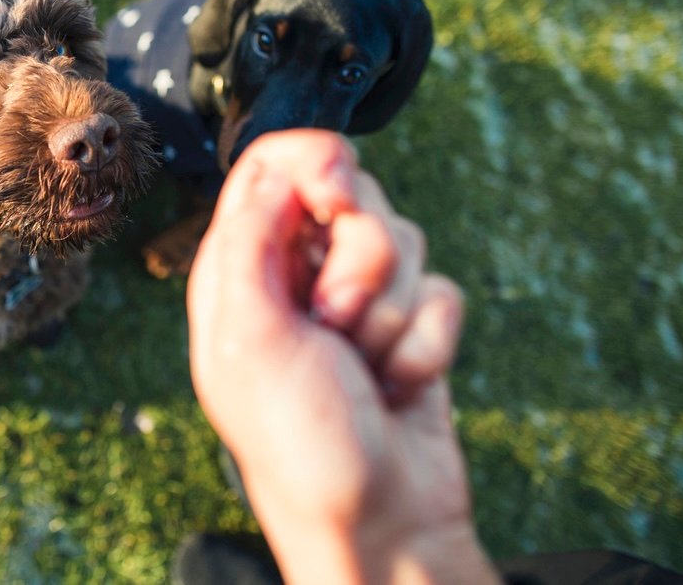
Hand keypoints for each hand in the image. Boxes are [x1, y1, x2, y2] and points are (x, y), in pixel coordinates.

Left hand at [187, 130, 496, 583]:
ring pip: (402, 238)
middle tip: (333, 320)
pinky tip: (398, 385)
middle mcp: (296, 274)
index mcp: (241, 268)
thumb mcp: (248, 338)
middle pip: (350, 192)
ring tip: (360, 364)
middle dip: (358, 258)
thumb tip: (275, 173)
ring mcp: (356, 298)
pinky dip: (425, 342)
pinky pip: (441, 291)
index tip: (334, 198)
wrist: (379, 518)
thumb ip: (249, 242)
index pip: (271, 165)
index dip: (312, 162)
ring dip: (389, 310)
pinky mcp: (408, 325)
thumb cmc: (300, 442)